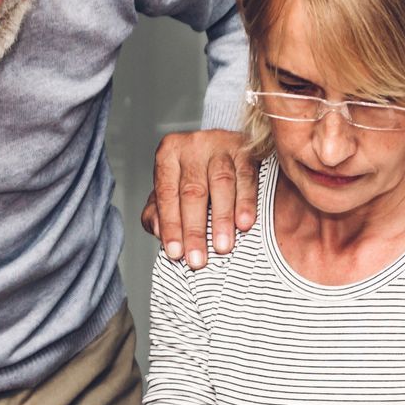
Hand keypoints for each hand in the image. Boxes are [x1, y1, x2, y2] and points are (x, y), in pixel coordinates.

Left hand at [141, 129, 257, 268]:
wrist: (222, 149)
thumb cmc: (192, 176)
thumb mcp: (169, 190)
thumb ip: (158, 213)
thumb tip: (159, 232)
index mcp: (168, 154)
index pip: (167, 194)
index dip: (171, 225)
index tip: (175, 253)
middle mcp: (193, 145)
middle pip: (193, 191)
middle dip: (194, 229)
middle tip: (197, 259)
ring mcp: (221, 144)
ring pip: (221, 184)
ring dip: (221, 219)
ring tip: (221, 247)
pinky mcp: (246, 149)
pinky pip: (246, 178)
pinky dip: (246, 203)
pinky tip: (244, 224)